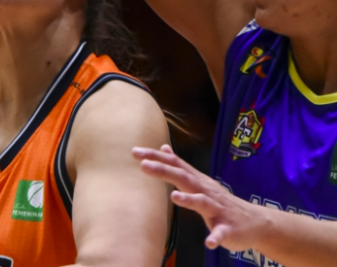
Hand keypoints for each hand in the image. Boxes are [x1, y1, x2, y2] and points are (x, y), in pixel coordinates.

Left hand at [132, 145, 267, 251]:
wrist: (255, 222)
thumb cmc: (220, 201)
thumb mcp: (199, 180)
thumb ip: (180, 166)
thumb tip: (164, 148)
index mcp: (197, 181)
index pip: (174, 164)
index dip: (155, 157)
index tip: (134, 151)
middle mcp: (206, 191)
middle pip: (184, 178)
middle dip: (164, 171)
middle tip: (144, 165)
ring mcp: (218, 209)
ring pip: (202, 202)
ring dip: (189, 199)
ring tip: (174, 197)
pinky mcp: (228, 228)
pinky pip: (221, 233)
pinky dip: (215, 236)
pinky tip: (209, 242)